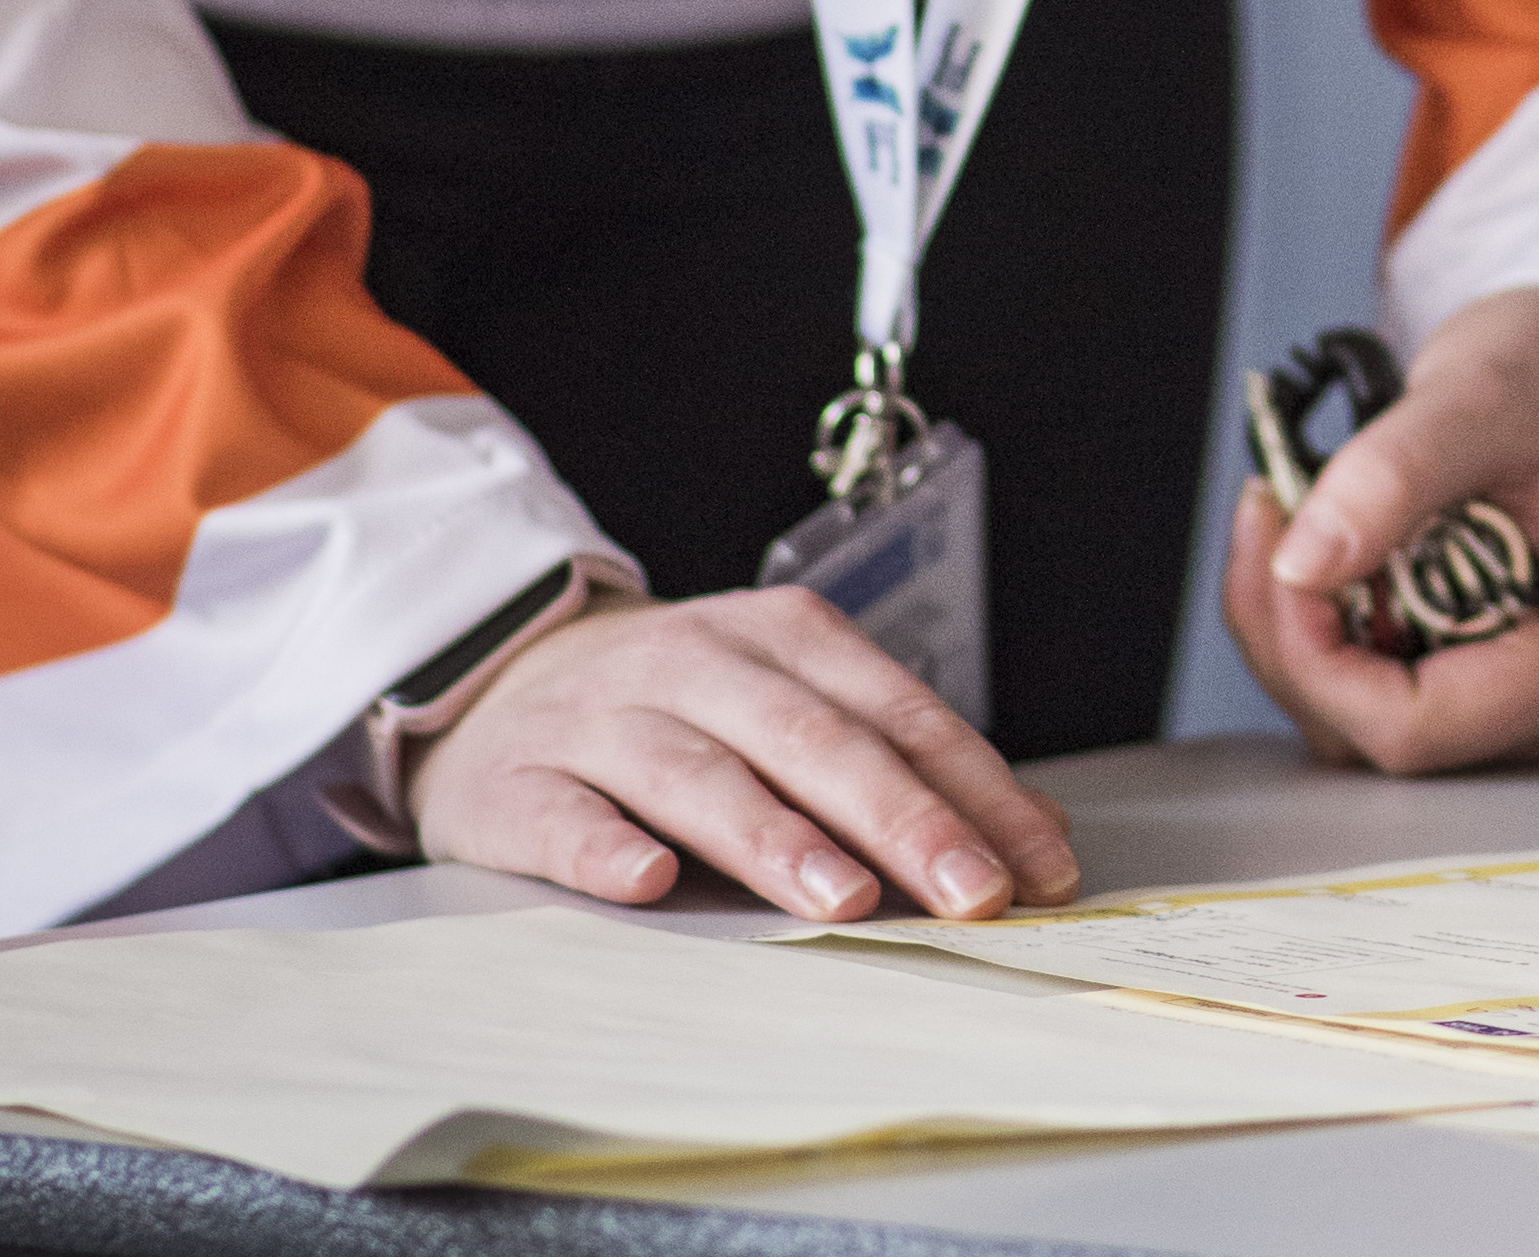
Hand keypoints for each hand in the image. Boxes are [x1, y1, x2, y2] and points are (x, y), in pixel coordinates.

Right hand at [409, 585, 1078, 923]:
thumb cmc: (683, 708)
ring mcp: (603, 720)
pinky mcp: (517, 782)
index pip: (900, 715)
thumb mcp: (791, 703)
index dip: (976, 791)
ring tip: (846, 897)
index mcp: (783, 639)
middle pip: (816, 742)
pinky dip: (607, 847)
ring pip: (701, 776)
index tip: (1037, 866)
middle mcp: (697, 666)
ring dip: (777, 838)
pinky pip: (565, 816)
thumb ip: (899, 759)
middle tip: (972, 893)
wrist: (501, 678)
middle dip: (904, 819)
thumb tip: (1033, 833)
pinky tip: (651, 880)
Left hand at [1221, 286, 1538, 772]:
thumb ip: (1392, 476)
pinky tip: (1324, 556)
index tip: (1282, 554)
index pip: (1417, 727)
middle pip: (1381, 740)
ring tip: (1291, 521)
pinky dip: (1325, 637)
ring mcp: (1536, 718)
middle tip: (1271, 516)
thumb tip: (1301, 563)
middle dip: (1297, 637)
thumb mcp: (1485, 398)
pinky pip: (1376, 705)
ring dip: (1300, 635)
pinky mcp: (1493, 701)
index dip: (1319, 655)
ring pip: (1365, 731)